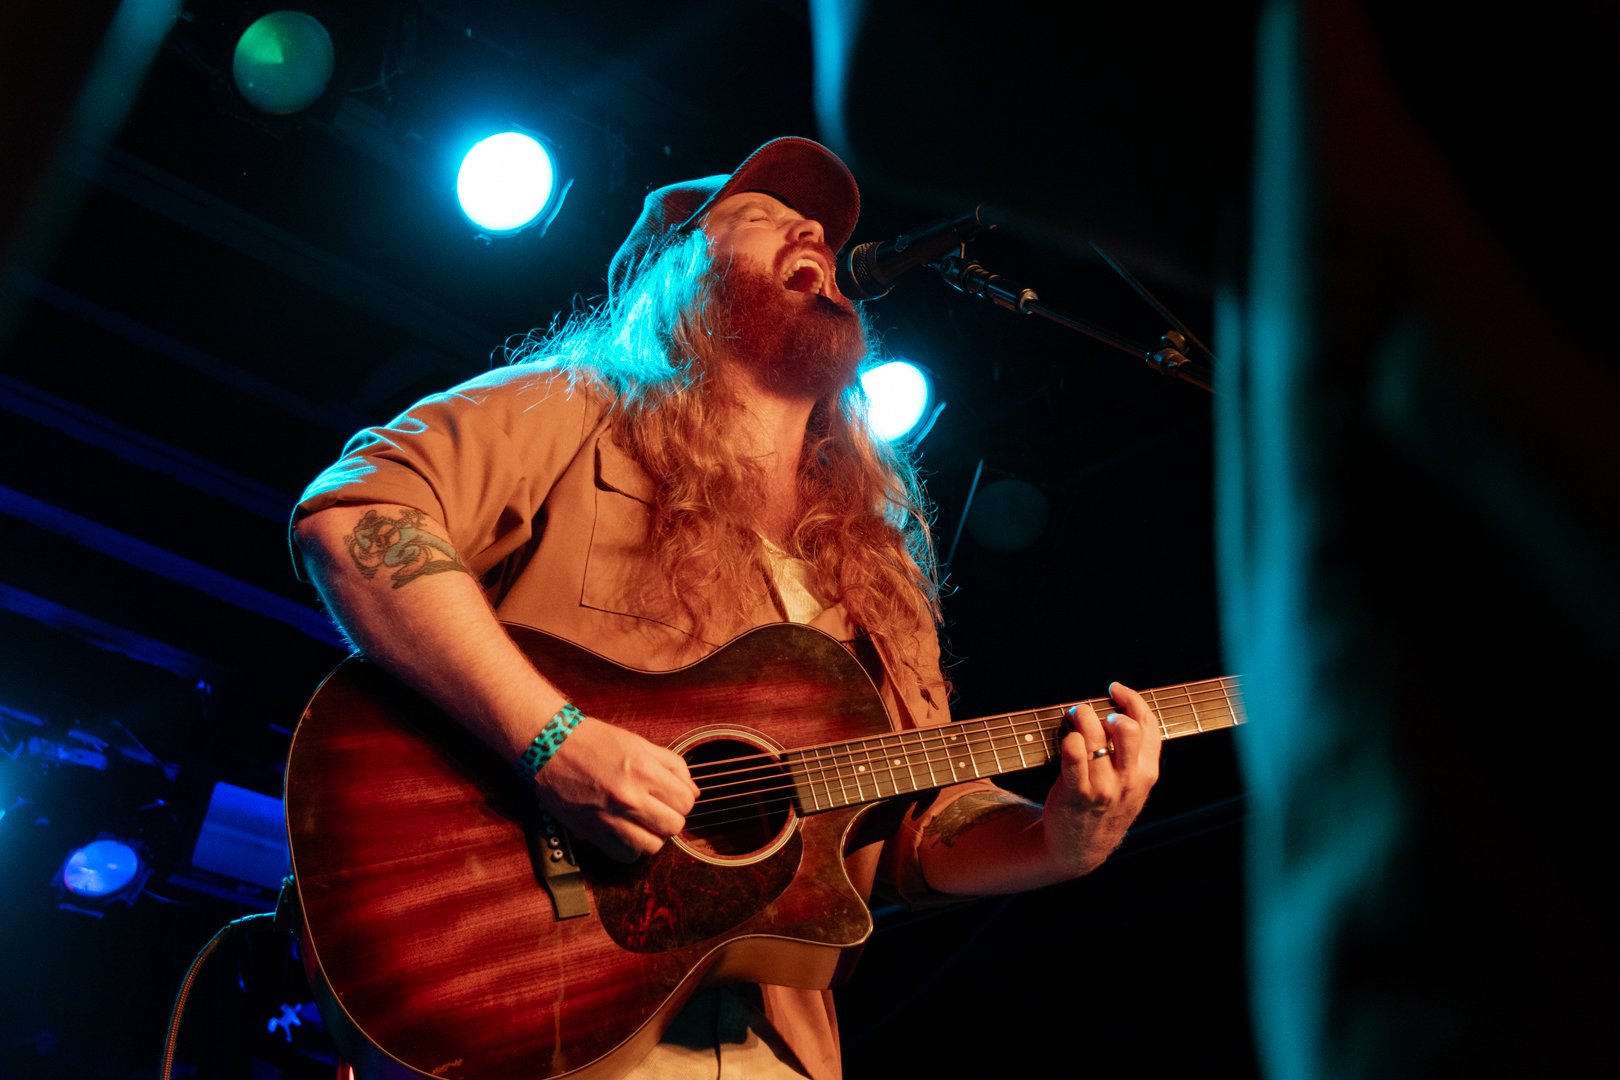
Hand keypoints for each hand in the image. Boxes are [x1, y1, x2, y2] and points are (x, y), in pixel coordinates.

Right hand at [531, 718, 700, 862]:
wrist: (549, 747)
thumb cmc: (592, 741)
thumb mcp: (638, 742)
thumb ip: (671, 765)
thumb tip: (693, 790)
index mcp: (643, 770)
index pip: (686, 800)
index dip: (683, 799)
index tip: (673, 796)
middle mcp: (629, 797)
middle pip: (674, 826)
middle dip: (672, 818)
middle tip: (660, 809)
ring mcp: (610, 818)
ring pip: (653, 846)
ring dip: (654, 836)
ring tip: (644, 822)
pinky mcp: (593, 832)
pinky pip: (626, 856)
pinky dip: (631, 849)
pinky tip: (627, 833)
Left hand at [1042, 682, 1161, 874]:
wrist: (1080, 848)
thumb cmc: (1105, 806)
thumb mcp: (1132, 784)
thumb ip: (1134, 754)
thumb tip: (1122, 710)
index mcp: (1147, 773)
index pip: (1149, 726)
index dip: (1132, 700)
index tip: (1114, 689)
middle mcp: (1128, 779)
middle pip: (1127, 728)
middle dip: (1107, 711)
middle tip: (1091, 713)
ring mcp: (1103, 787)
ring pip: (1095, 736)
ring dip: (1081, 717)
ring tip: (1073, 717)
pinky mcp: (1076, 793)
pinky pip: (1073, 755)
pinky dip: (1069, 740)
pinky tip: (1066, 739)